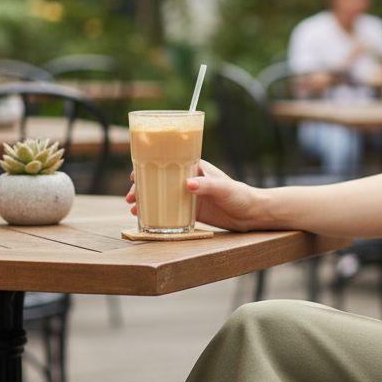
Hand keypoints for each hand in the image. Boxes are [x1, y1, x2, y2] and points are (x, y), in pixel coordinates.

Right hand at [125, 159, 258, 231]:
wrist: (251, 214)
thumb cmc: (240, 195)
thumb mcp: (223, 188)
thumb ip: (206, 186)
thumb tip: (187, 184)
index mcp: (194, 168)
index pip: (167, 162)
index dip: (148, 167)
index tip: (134, 175)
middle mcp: (189, 180)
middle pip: (159, 179)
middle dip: (142, 187)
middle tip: (130, 197)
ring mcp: (189, 196)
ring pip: (161, 195)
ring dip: (146, 200)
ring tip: (133, 209)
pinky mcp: (191, 210)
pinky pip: (170, 210)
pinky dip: (157, 213)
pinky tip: (145, 218)